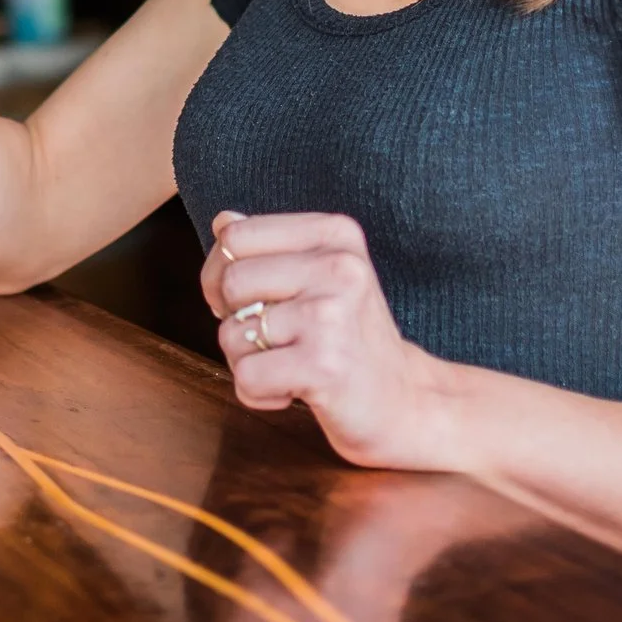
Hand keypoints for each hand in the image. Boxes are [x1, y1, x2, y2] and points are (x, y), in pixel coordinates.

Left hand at [202, 211, 445, 469]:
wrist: (402, 401)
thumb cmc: (347, 338)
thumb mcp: (317, 278)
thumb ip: (268, 247)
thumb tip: (222, 220)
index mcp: (335, 233)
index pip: (234, 234)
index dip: (220, 273)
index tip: (246, 301)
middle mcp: (339, 266)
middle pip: (230, 281)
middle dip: (232, 319)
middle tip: (271, 340)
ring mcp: (332, 315)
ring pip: (232, 333)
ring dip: (247, 361)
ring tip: (290, 365)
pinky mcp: (324, 365)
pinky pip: (246, 376)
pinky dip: (258, 394)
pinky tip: (295, 390)